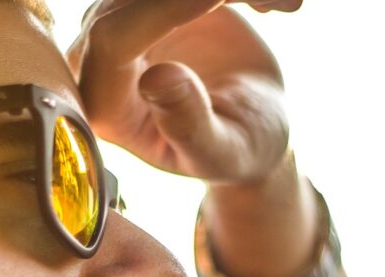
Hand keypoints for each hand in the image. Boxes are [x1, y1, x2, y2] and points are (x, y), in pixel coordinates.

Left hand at [67, 0, 297, 183]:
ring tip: (284, 7)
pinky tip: (276, 7)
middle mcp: (100, 65)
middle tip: (272, 4)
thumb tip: (154, 78)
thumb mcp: (219, 152)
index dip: (163, 11)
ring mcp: (123, 30)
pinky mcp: (150, 6)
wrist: (248, 132)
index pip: (113, 41)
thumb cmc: (232, 153)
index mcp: (107, 110)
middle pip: (131, 1)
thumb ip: (187, 125)